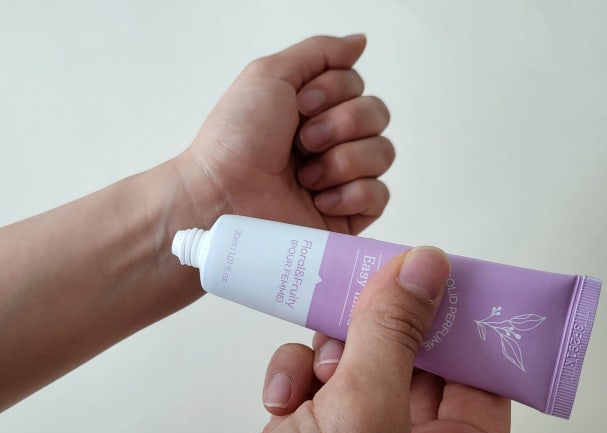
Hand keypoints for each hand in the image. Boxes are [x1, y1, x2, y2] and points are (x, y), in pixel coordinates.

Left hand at [175, 34, 392, 233]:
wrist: (224, 196)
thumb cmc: (235, 140)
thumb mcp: (270, 75)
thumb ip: (319, 53)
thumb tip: (360, 43)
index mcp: (313, 110)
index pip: (358, 86)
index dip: (334, 92)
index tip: (300, 105)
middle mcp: (329, 142)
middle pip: (376, 116)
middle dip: (341, 124)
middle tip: (303, 141)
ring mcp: (340, 180)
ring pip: (382, 153)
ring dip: (343, 160)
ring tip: (305, 177)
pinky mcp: (346, 216)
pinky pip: (380, 195)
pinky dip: (352, 194)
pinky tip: (319, 199)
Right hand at [237, 247, 510, 432]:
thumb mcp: (363, 414)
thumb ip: (393, 336)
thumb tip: (425, 267)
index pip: (478, 375)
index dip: (460, 321)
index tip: (438, 272)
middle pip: (411, 358)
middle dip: (378, 328)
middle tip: (364, 289)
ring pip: (357, 360)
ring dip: (329, 353)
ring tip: (317, 370)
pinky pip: (315, 380)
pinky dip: (294, 376)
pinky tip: (281, 399)